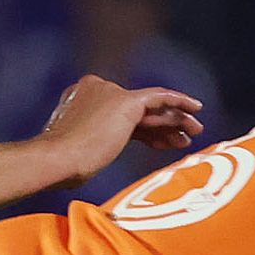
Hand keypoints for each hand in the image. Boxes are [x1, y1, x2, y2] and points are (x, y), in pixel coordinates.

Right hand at [37, 76, 203, 183]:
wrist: (57, 159)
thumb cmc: (61, 165)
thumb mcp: (78, 150)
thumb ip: (93, 143)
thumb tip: (96, 154)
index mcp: (82, 98)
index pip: (122, 114)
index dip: (146, 129)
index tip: (161, 144)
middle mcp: (97, 89)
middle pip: (138, 110)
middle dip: (163, 124)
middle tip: (183, 137)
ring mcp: (111, 92)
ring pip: (151, 106)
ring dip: (175, 119)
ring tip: (195, 132)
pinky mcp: (126, 101)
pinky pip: (160, 97)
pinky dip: (180, 101)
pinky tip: (196, 108)